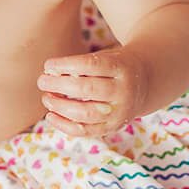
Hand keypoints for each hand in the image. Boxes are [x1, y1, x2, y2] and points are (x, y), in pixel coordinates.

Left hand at [36, 46, 151, 138]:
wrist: (145, 83)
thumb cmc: (115, 66)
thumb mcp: (107, 57)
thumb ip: (82, 65)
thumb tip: (50, 75)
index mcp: (122, 67)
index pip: (90, 65)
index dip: (66, 65)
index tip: (48, 65)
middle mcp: (123, 90)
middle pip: (87, 89)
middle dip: (59, 85)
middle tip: (42, 81)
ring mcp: (120, 111)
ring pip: (85, 113)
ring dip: (60, 106)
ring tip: (46, 98)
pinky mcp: (113, 127)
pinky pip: (86, 131)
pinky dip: (64, 125)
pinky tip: (50, 116)